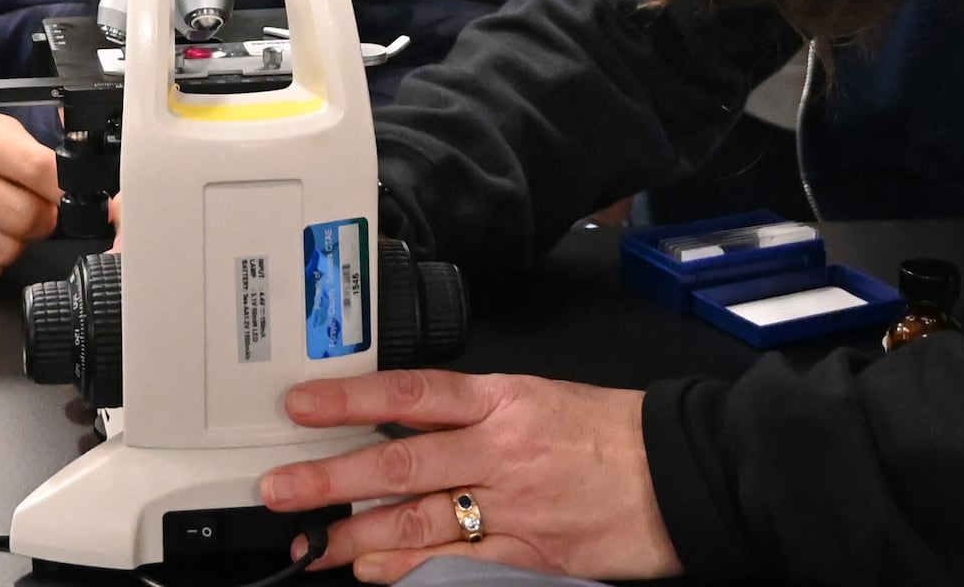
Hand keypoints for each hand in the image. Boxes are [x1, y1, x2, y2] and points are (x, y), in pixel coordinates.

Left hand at [256, 369, 680, 584]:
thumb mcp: (539, 398)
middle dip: (332, 478)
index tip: (300, 405)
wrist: (683, 474)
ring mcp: (515, 507)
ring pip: (420, 522)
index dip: (350, 399)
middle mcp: (501, 450)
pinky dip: (412, 570)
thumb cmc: (612, 433)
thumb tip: (406, 426)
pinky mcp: (532, 554)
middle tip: (280, 490)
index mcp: (503, 400)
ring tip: (315, 544)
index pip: (412, 393)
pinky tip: (376, 572)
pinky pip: (460, 564)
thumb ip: (475, 414)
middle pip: (401, 463)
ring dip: (360, 536)